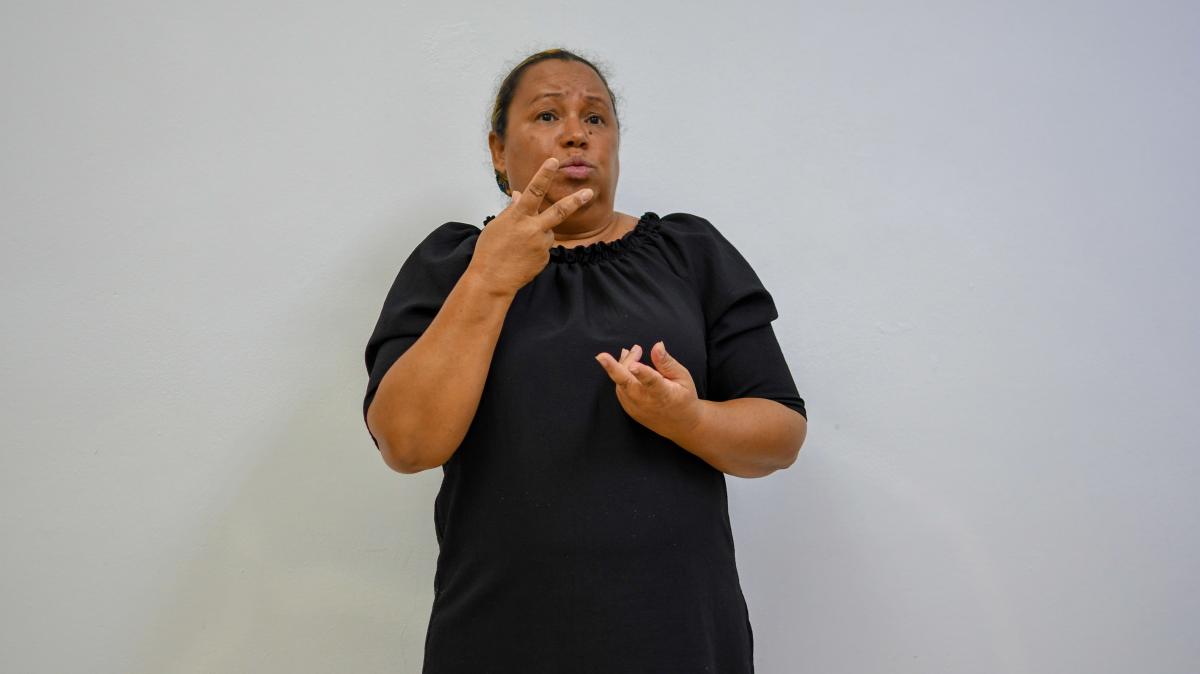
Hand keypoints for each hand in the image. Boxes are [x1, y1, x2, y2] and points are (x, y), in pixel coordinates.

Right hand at [467, 157, 593, 296]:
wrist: (492, 281)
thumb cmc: (489, 251)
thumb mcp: (497, 225)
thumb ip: (512, 210)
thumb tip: (520, 195)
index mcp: (518, 218)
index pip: (534, 191)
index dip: (544, 175)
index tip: (554, 161)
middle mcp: (533, 229)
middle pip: (559, 211)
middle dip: (576, 201)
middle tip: (589, 192)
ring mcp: (541, 245)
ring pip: (546, 231)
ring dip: (537, 233)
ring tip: (518, 247)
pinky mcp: (545, 258)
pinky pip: (543, 247)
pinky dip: (535, 248)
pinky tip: (522, 257)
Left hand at [594, 341, 703, 440]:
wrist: (681, 425)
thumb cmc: (684, 397)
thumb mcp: (682, 377)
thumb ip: (667, 362)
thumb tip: (657, 345)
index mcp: (663, 394)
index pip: (651, 382)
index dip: (642, 373)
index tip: (633, 365)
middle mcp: (646, 402)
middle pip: (626, 383)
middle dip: (613, 369)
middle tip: (612, 353)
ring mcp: (635, 407)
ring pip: (621, 383)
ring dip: (621, 365)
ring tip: (634, 351)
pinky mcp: (629, 409)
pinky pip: (620, 389)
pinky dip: (620, 374)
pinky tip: (628, 362)